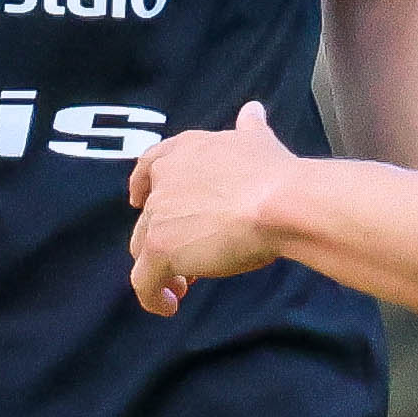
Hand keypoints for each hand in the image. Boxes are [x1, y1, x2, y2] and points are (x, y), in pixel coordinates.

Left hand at [126, 106, 308, 312]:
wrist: (279, 203)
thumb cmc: (275, 175)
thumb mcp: (258, 141)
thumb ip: (249, 128)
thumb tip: (252, 110)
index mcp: (184, 150)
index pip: (148, 166)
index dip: (141, 186)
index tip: (138, 200)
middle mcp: (164, 179)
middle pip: (148, 215)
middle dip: (163, 235)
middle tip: (186, 257)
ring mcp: (158, 215)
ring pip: (143, 247)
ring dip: (159, 267)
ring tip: (181, 287)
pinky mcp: (160, 248)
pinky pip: (143, 281)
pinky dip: (152, 296)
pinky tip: (168, 306)